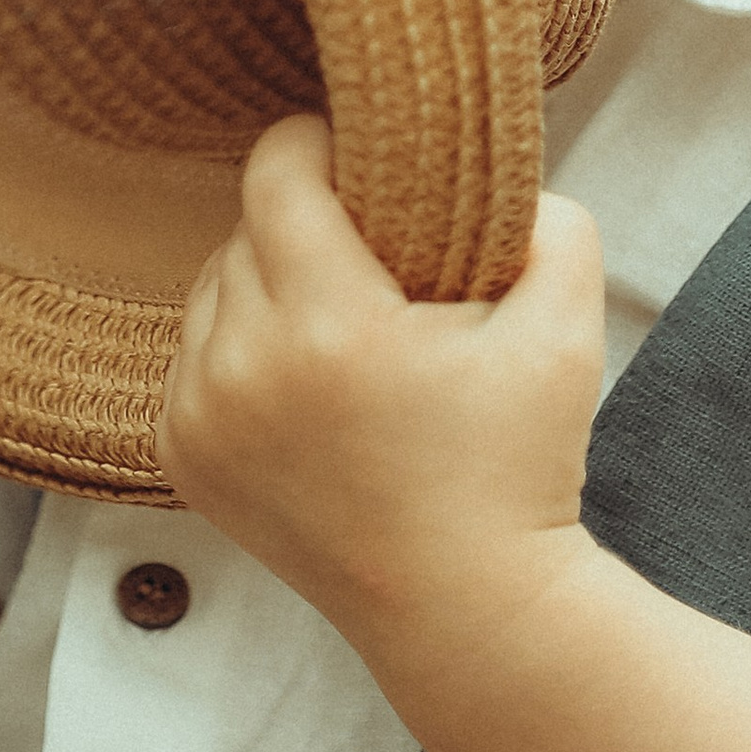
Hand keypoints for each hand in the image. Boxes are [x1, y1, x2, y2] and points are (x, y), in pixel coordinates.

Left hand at [160, 113, 607, 680]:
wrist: (464, 609)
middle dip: (308, 226)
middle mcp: (243, 368)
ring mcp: (201, 417)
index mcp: (329, 326)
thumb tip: (512, 178)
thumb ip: (556, 225)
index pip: (276, 172)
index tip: (360, 156)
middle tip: (376, 261)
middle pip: (247, 229)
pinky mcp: (181, 456)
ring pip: (213, 288)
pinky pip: (194, 353)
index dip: (319, 143)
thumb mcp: (569, 333)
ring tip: (344, 325)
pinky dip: (241, 349)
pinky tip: (308, 382)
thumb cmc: (519, 468)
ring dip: (268, 284)